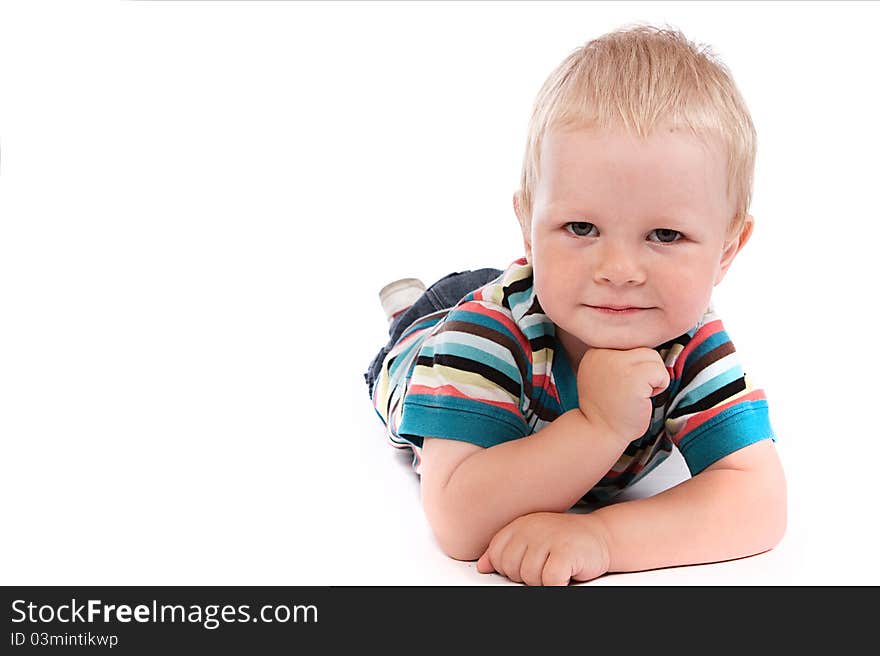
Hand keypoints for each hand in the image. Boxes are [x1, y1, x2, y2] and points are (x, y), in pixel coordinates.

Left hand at [476, 512, 610, 585]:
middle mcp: (532, 528)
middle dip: (527, 576)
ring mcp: (549, 538)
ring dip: (544, 581)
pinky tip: (565, 574)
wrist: (600, 536)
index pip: (497, 554)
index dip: (509, 568)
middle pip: (511, 568)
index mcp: (520, 524)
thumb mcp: (531, 540)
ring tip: (556, 569)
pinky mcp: (566, 551)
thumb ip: (506, 551)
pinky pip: (550, 580)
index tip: (526, 566)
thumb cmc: (565, 541)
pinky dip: (558, 584)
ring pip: (530, 576)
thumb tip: (482, 566)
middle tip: (545, 568)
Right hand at [577, 347, 669, 443]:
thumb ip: (616, 358)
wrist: (599, 431)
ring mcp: (618, 364)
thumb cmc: (607, 406)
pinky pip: (661, 372)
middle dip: (645, 370)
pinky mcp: (634, 378)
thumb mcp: (602, 373)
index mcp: (596, 350)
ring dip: (653, 377)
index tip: (622, 383)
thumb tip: (648, 346)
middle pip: (643, 349)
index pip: (630, 344)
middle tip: (631, 390)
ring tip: (637, 394)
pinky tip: (643, 399)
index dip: (634, 365)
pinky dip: (660, 387)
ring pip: (654, 357)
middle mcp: (604, 352)